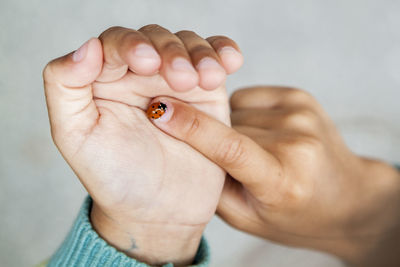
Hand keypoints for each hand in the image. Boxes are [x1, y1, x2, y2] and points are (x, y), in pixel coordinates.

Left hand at [43, 25, 242, 264]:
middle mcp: (140, 75)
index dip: (131, 44)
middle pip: (156, 37)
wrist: (159, 211)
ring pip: (189, 44)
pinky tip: (230, 60)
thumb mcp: (75, 136)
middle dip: (170, 51)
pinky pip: (216, 62)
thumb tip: (87, 45)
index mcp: (105, 78)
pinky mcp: (206, 94)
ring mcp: (175, 82)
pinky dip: (223, 53)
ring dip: (200, 54)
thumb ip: (65, 86)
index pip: (116, 42)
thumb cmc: (115, 178)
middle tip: (180, 81)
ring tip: (206, 81)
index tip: (146, 64)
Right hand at [149, 86, 399, 266]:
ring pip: (235, 111)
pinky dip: (244, 113)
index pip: (230, 148)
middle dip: (213, 138)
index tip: (159, 110)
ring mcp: (300, 115)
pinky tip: (261, 133)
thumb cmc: (292, 215)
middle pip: (228, 127)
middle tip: (227, 161)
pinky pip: (248, 97)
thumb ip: (214, 184)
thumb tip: (184, 143)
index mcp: (281, 180)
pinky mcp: (299, 96)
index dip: (192, 127)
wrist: (345, 197)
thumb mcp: (247, 217)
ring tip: (254, 149)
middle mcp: (296, 143)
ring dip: (231, 126)